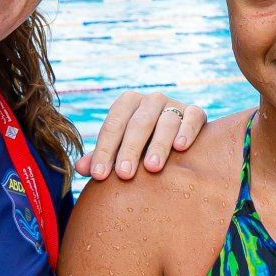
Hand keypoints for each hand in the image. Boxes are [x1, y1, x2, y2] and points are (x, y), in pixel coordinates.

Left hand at [77, 92, 206, 180]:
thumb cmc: (139, 145)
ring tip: (152, 167)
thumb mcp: (119, 148)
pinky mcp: (195, 112)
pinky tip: (181, 147)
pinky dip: (187, 130)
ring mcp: (174, 104)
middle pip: (138, 124)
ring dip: (158, 144)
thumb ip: (100, 157)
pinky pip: (193, 117)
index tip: (99, 175)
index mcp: (127, 103)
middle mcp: (150, 100)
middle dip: (130, 150)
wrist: (175, 135)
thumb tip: (80, 169)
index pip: (112, 126)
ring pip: (166, 121)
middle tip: (124, 175)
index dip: (104, 150)